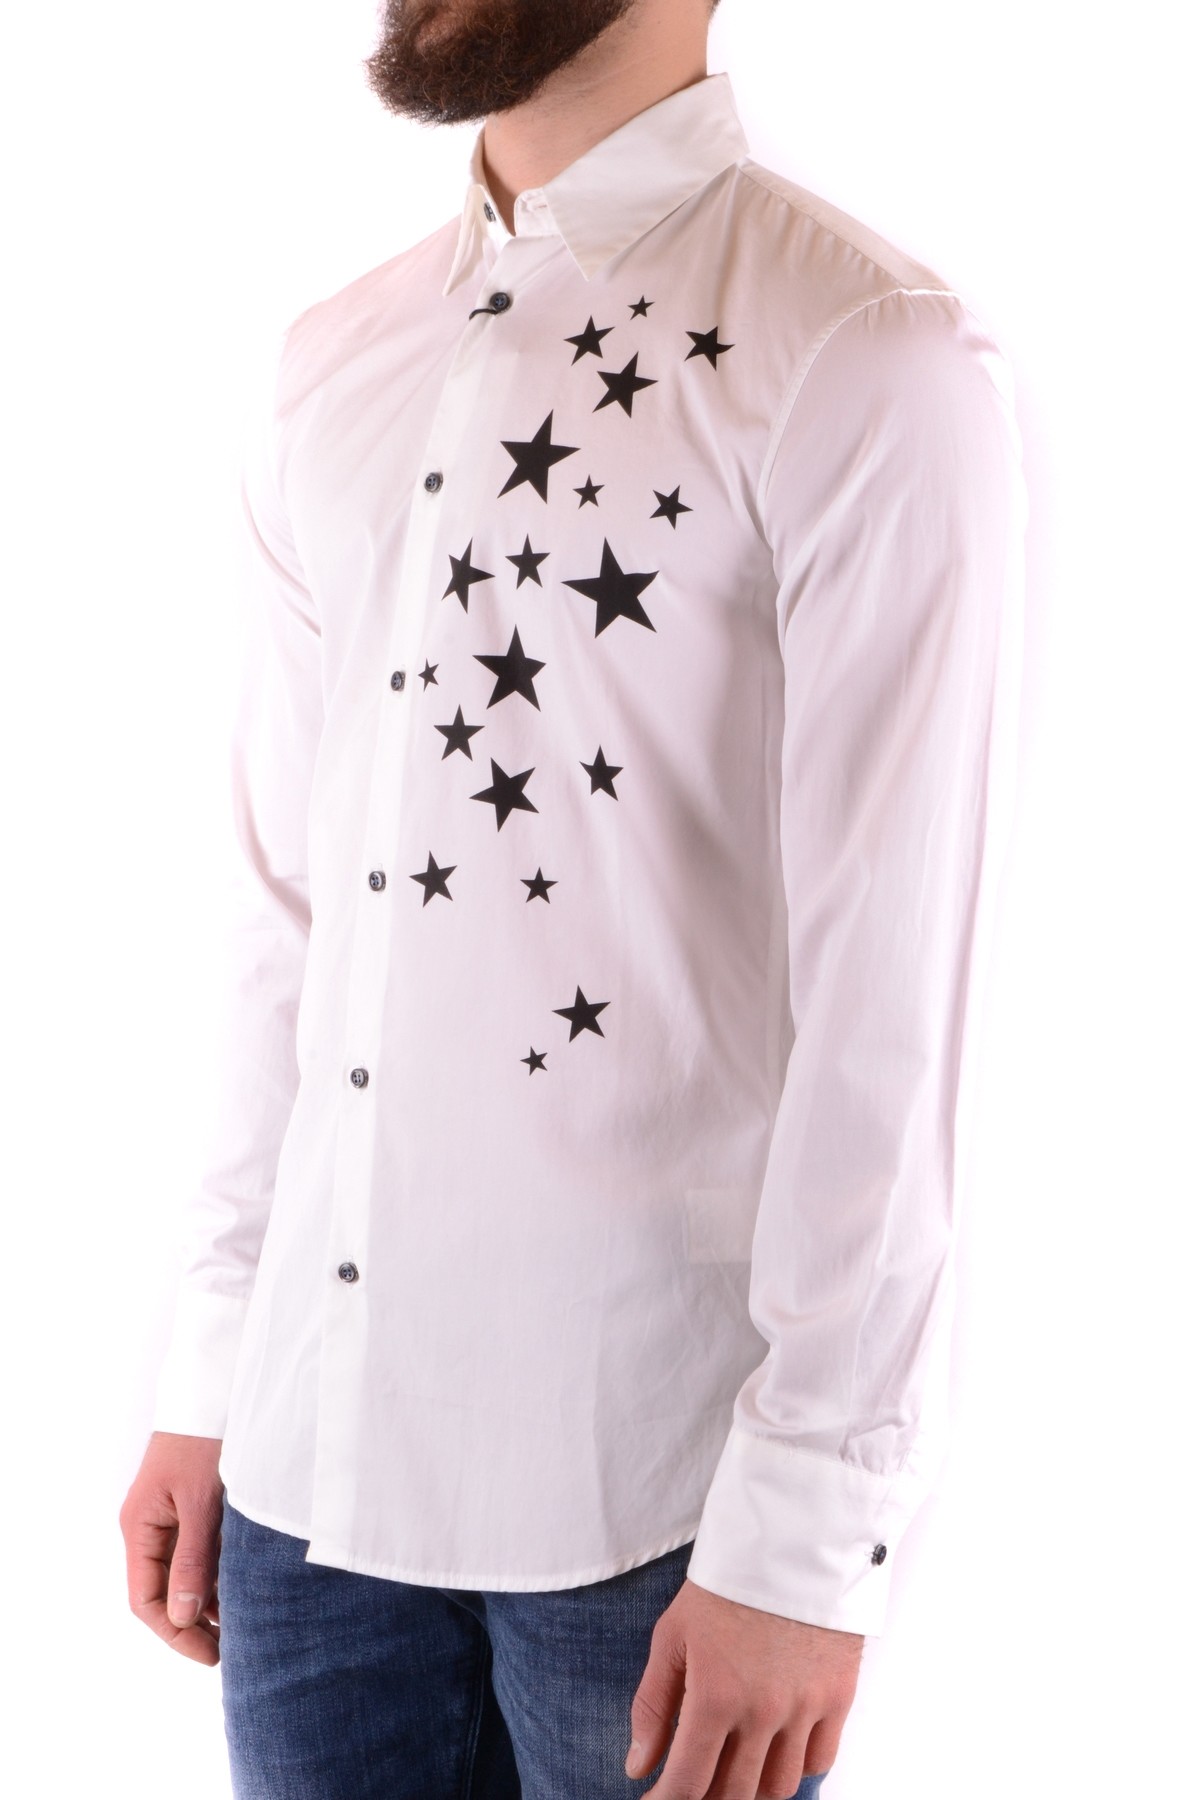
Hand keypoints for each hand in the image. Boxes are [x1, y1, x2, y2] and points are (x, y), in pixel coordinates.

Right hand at [119, 1430, 223, 1665]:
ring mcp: (171, 1518)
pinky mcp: (193, 1508)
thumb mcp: (202, 1503)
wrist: (217, 1389)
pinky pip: (199, 1554)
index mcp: (140, 1527)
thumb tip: (181, 1618)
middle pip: (163, 1593)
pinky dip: (218, 1575)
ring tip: (245, 1625)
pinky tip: (244, 1590)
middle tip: (231, 1649)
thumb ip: (192, 1559)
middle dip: (193, 1624)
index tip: (211, 1654)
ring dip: (208, 1602)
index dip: (175, 1633)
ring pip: (183, 1576)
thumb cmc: (205, 1442)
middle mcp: (150, 1528)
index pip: (145, 1600)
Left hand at [625, 1577, 862, 1797]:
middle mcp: (763, 1712)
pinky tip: (774, 1752)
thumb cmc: (725, 1584)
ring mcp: (805, 1708)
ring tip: (732, 1769)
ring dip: (751, 1788)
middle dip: (707, 1798)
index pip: (689, 1783)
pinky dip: (795, 1768)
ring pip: (778, 1787)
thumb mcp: (673, 1636)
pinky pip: (818, 1761)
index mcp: (716, 1696)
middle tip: (694, 1783)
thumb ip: (654, 1705)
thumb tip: (638, 1767)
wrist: (791, 1538)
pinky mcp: (839, 1696)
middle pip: (734, 1794)